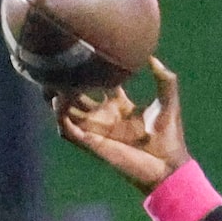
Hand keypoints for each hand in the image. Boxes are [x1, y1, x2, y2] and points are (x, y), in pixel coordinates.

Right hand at [53, 57, 188, 193]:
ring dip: (57, 97)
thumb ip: (165, 79)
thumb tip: (152, 57)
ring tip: (52, 80)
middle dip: (67, 82)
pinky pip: (68, 130)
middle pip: (77, 95)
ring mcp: (96, 130)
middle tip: (59, 65)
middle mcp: (104, 116)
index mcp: (120, 105)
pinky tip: (58, 102)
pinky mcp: (92, 143)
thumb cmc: (169, 138)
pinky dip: (60, 117)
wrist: (167, 167)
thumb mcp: (168, 102)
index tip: (88, 53)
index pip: (99, 82)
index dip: (93, 69)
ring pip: (67, 111)